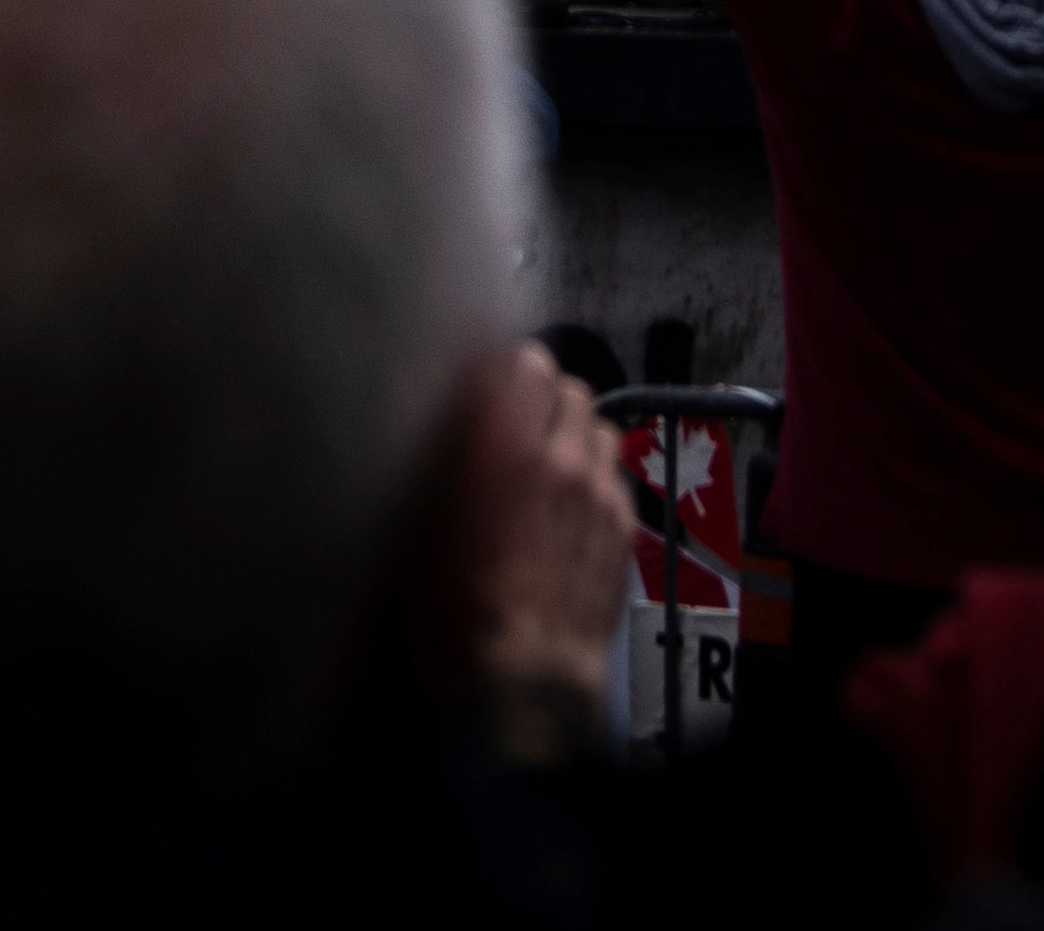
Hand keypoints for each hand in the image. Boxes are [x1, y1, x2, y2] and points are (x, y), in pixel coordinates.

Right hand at [461, 345, 638, 765]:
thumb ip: (440, 457)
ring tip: (548, 462)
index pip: (523, 360)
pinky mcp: (625, 529)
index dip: (505, 369)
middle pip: (568, 385)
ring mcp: (601, 492)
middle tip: (516, 425)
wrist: (521, 683)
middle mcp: (560, 457)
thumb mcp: (418, 526)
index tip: (485, 384)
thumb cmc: (453, 613)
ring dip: (575, 433)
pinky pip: (615, 475)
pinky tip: (570, 509)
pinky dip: (595, 477)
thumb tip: (446, 418)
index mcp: (502, 446)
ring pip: (600, 426)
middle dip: (543, 397)